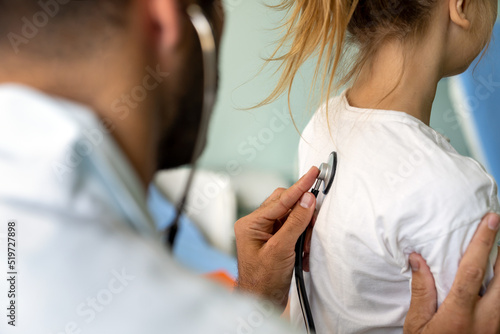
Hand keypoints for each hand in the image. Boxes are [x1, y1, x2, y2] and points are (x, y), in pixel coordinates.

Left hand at [234, 167, 318, 308]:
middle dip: (303, 215)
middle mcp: (257, 225)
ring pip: (292, 218)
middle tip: (314, 224)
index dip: (299, 186)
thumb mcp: (281, 250)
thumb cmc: (263, 280)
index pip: (280, 200)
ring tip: (305, 249)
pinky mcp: (276, 241)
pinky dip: (302, 240)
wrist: (261, 302)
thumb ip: (295, 222)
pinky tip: (302, 255)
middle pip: (286, 205)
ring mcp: (266, 233)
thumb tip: (307, 199)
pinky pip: (294, 230)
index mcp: (251, 223)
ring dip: (304, 231)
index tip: (313, 173)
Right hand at [404, 213, 499, 333]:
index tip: (491, 220)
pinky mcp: (499, 332)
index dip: (482, 243)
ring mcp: (497, 328)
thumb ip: (421, 290)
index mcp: (460, 314)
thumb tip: (417, 258)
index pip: (473, 271)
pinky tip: (496, 281)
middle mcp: (486, 319)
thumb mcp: (417, 325)